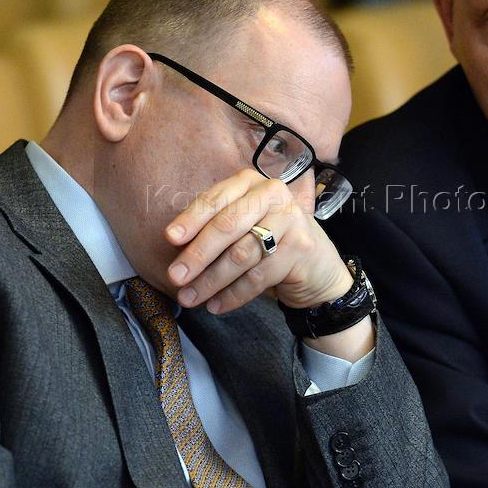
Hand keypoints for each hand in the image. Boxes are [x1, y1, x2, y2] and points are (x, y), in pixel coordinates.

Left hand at [165, 169, 352, 314]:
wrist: (317, 267)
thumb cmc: (269, 242)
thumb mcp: (242, 226)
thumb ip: (214, 228)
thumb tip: (175, 248)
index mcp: (251, 182)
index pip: (215, 199)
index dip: (191, 220)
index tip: (170, 239)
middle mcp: (272, 194)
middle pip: (227, 225)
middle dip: (197, 254)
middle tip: (175, 277)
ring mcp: (290, 219)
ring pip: (241, 254)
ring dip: (211, 280)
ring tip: (190, 297)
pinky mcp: (300, 248)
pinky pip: (258, 277)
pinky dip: (233, 294)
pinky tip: (216, 305)